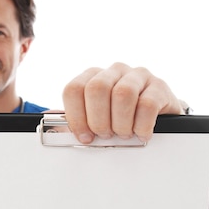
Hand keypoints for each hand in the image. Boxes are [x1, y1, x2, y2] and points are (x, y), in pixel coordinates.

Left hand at [62, 62, 184, 143]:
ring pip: (123, 94)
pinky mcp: (159, 86)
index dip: (76, 117)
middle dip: (99, 120)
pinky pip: (147, 104)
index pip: (74, 89)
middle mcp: (114, 71)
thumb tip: (50, 124)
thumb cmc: (122, 119)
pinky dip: (142, 126)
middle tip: (106, 135)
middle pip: (97, 88)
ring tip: (125, 134)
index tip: (85, 136)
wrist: (157, 117)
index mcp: (92, 77)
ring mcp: (137, 76)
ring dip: (121, 123)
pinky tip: (141, 133)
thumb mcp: (97, 120)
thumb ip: (75, 121)